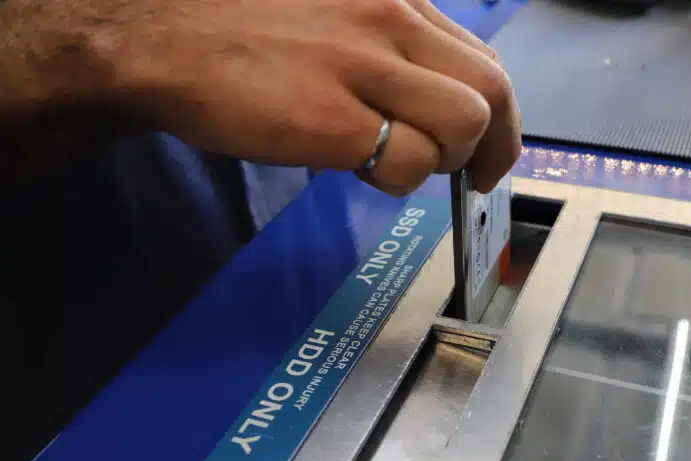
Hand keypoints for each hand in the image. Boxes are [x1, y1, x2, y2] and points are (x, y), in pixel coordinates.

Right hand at [69, 0, 521, 194]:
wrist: (160, 37)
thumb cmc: (239, 27)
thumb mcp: (333, 10)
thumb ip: (387, 42)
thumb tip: (428, 96)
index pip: (482, 59)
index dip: (497, 113)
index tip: (487, 145)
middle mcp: (391, 22)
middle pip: (491, 92)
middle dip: (496, 146)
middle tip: (476, 177)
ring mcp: (365, 68)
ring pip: (463, 126)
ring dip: (443, 160)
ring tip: (398, 164)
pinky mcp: (335, 119)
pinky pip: (409, 164)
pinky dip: (397, 180)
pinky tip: (358, 169)